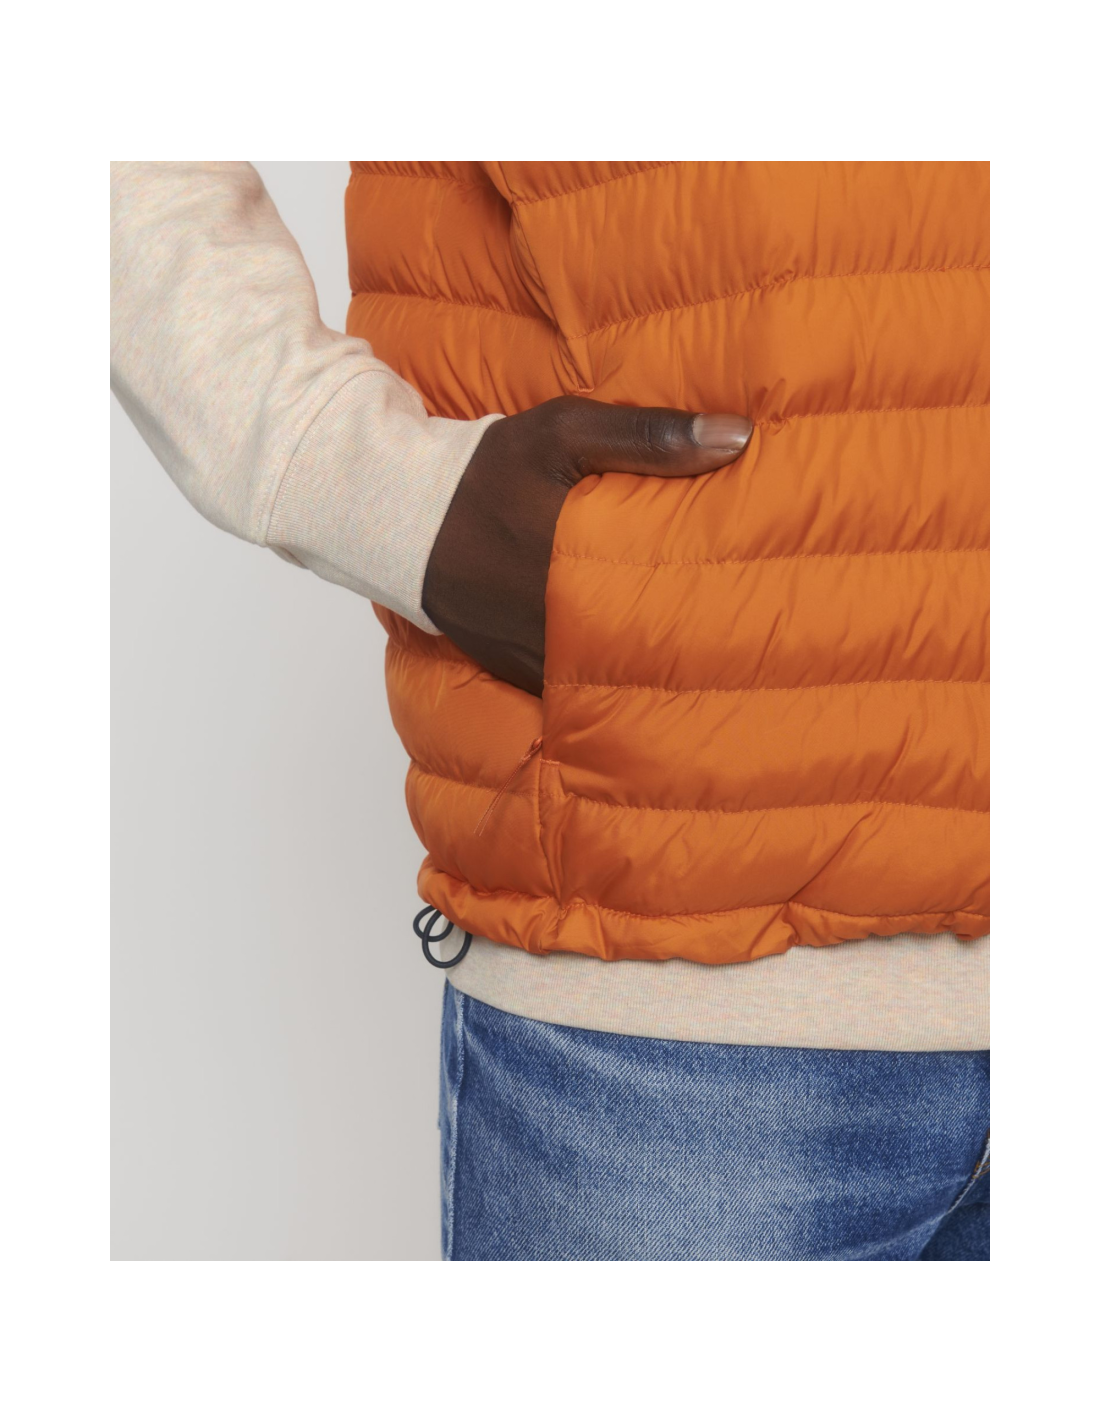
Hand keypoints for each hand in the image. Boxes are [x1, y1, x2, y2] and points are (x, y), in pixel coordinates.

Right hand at [422, 396, 752, 695]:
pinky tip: (631, 668)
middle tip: (745, 644)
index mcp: (583, 568)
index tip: (763, 611)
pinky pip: (568, 685)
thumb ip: (651, 436)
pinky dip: (599, 678)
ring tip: (701, 664)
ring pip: (608, 676)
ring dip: (645, 668)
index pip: (671, 602)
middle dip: (690, 647)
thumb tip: (738, 438)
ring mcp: (533, 656)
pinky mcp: (513, 669)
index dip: (721, 613)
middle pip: (645, 650)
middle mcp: (559, 625)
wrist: (400, 516)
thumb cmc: (490, 470)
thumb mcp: (566, 432)